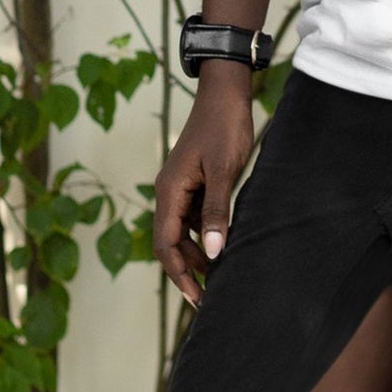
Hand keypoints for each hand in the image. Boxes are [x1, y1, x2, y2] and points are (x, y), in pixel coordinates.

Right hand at [154, 68, 254, 303]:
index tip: (196, 297)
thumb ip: (217, 212)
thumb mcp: (224, 171)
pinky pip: (194, 217)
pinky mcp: (195, 183)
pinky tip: (222, 247)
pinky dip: (204, 235)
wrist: (225, 93)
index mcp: (169, 191)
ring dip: (197, 254)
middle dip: (187, 271)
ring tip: (219, 277)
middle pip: (170, 243)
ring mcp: (181, 187)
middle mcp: (169, 192)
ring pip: (182, 232)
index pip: (166, 244)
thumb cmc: (224, 127)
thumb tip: (211, 253)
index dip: (179, 274)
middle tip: (209, 298)